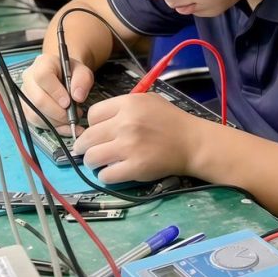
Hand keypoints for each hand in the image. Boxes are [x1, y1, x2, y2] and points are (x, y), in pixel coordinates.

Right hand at [20, 53, 93, 135]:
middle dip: (58, 112)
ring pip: (35, 114)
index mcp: (42, 64)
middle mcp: (29, 78)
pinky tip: (65, 126)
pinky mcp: (26, 108)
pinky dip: (53, 127)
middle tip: (74, 114)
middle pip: (38, 100)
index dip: (56, 92)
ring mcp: (25, 94)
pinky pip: (36, 122)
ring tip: (71, 119)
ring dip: (56, 122)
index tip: (68, 102)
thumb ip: (83, 80)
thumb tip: (77, 97)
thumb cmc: (71, 72)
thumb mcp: (82, 71)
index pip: (43, 77)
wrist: (63, 76)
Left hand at [72, 93, 204, 183]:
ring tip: (100, 163)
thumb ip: (123, 106)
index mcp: (128, 104)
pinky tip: (114, 172)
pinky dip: (106, 176)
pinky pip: (105, 175)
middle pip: (87, 138)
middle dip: (84, 147)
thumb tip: (96, 121)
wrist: (193, 142)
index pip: (92, 115)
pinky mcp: (135, 167)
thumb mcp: (148, 100)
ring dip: (92, 162)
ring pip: (91, 158)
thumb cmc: (170, 121)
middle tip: (88, 152)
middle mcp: (126, 123)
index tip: (97, 132)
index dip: (92, 125)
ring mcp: (129, 146)